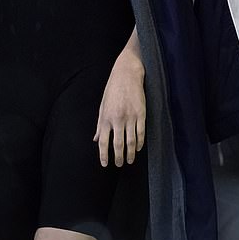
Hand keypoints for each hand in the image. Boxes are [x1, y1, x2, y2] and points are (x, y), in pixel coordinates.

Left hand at [94, 47, 145, 166]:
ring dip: (131, 153)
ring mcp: (130, 117)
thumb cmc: (112, 90)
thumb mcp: (102, 106)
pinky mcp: (141, 114)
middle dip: (119, 157)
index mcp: (105, 118)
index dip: (103, 155)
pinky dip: (140, 142)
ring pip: (131, 141)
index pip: (103, 142)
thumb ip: (99, 124)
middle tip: (120, 164)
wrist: (127, 75)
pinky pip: (141, 132)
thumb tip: (96, 139)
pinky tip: (139, 148)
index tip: (105, 164)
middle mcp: (117, 119)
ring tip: (130, 160)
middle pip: (118, 144)